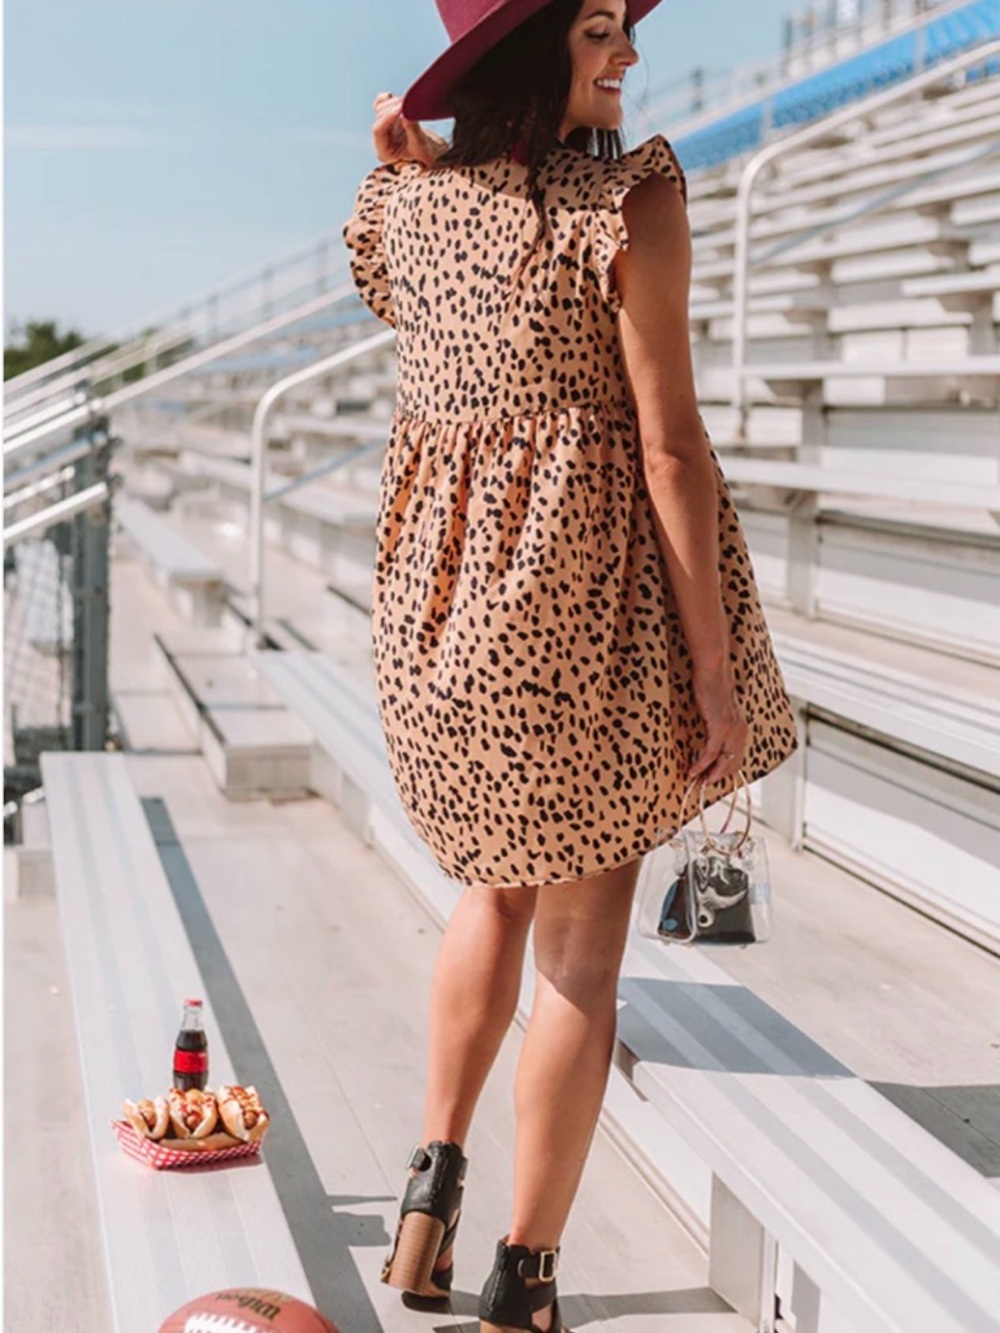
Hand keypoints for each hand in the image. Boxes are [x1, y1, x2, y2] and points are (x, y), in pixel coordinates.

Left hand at [372, 92, 447, 166]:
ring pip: (380, 110)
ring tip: (407, 100)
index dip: (388, 117)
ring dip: (392, 102)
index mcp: (385, 152)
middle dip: (391, 108)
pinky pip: (382, 106)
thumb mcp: (421, 146)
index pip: (379, 131)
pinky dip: (386, 100)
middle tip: (406, 101)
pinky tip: (390, 95)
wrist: (435, 155)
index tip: (401, 108)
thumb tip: (406, 112)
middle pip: (379, 118)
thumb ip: (412, 130)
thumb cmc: (427, 158)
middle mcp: (383, 140)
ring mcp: (387, 129)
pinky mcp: (392, 120)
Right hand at [687, 660, 748, 786]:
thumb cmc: (712, 685)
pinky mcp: (719, 728)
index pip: (737, 757)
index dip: (725, 770)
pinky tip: (692, 770)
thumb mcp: (720, 708)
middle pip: (732, 764)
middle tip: (702, 785)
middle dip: (717, 777)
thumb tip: (711, 730)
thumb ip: (720, 721)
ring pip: (722, 762)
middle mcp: (740, 731)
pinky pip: (710, 754)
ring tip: (696, 782)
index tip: (711, 777)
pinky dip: (700, 765)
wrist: (712, 671)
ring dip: (708, 775)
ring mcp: (731, 731)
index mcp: (741, 727)